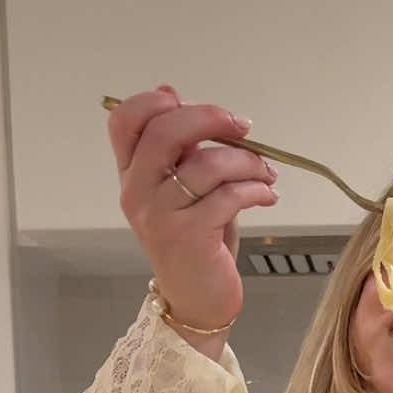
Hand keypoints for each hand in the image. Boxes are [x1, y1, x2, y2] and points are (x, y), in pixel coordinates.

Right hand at [106, 86, 278, 336]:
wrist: (198, 299)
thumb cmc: (196, 240)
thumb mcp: (184, 188)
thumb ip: (179, 147)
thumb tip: (173, 92)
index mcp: (131, 174)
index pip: (125, 120)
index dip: (155, 102)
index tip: (190, 103)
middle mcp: (138, 192)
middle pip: (165, 131)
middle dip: (211, 118)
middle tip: (243, 126)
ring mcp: (160, 215)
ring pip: (208, 164)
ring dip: (248, 162)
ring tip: (266, 173)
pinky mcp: (189, 237)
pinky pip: (230, 196)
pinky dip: (258, 190)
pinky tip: (268, 195)